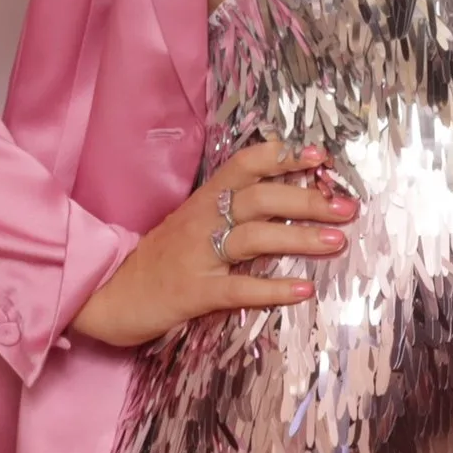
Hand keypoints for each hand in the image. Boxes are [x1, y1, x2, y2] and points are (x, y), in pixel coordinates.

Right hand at [69, 140, 356, 347]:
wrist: (104, 296)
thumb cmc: (158, 260)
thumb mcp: (192, 223)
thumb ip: (231, 209)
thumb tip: (287, 199)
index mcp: (204, 200)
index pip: (247, 164)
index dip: (284, 157)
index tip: (321, 156)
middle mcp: (202, 220)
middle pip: (262, 198)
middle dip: (309, 200)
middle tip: (348, 208)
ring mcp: (197, 255)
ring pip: (255, 237)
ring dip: (300, 238)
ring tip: (338, 243)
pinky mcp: (192, 292)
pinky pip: (238, 287)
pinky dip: (273, 288)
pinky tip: (303, 291)